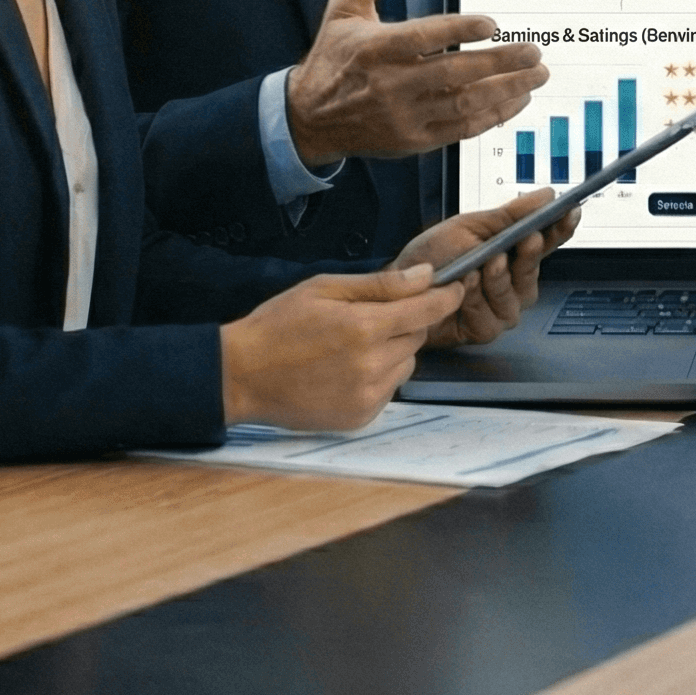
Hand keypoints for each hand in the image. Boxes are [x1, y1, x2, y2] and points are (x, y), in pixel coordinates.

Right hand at [216, 260, 466, 428]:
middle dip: (405, 322)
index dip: (445, 297)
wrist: (242, 375)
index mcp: (364, 327)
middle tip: (371, 317)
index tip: (453, 288)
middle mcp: (372, 365)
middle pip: (417, 336)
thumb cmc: (278, 326)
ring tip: (352, 346)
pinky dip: (378, 377)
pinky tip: (345, 370)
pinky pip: (389, 390)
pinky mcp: (360, 417)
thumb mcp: (325, 288)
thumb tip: (425, 277)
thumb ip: (381, 284)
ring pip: (407, 364)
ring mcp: (367, 396)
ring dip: (393, 351)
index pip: (427, 311)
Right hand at [286, 0, 548, 164]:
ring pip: (464, 103)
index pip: (424, 38)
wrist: (309, 121)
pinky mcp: (414, 141)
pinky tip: (516, 101)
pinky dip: (493, 116)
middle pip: (455, 72)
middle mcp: (391, 85)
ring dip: (506, 90)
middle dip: (501, 62)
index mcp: (376, 49)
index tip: (492, 24)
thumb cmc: (333, 60)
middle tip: (534, 52)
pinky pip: (461, 130)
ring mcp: (405, 116)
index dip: (460, 30)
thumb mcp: (343, 11)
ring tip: (536, 75)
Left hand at [392, 189, 582, 347]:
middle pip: (534, 272)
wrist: (400, 286)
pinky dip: (475, 300)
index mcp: (513, 255)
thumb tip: (546, 196)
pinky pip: (490, 318)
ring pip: (513, 297)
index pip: (546, 243)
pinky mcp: (484, 330)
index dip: (561, 229)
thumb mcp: (470, 226)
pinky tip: (463, 286)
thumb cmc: (433, 257)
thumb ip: (509, 214)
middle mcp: (513, 285)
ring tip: (482, 264)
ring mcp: (500, 310)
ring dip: (497, 279)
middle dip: (529, 255)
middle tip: (527, 238)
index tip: (570, 212)